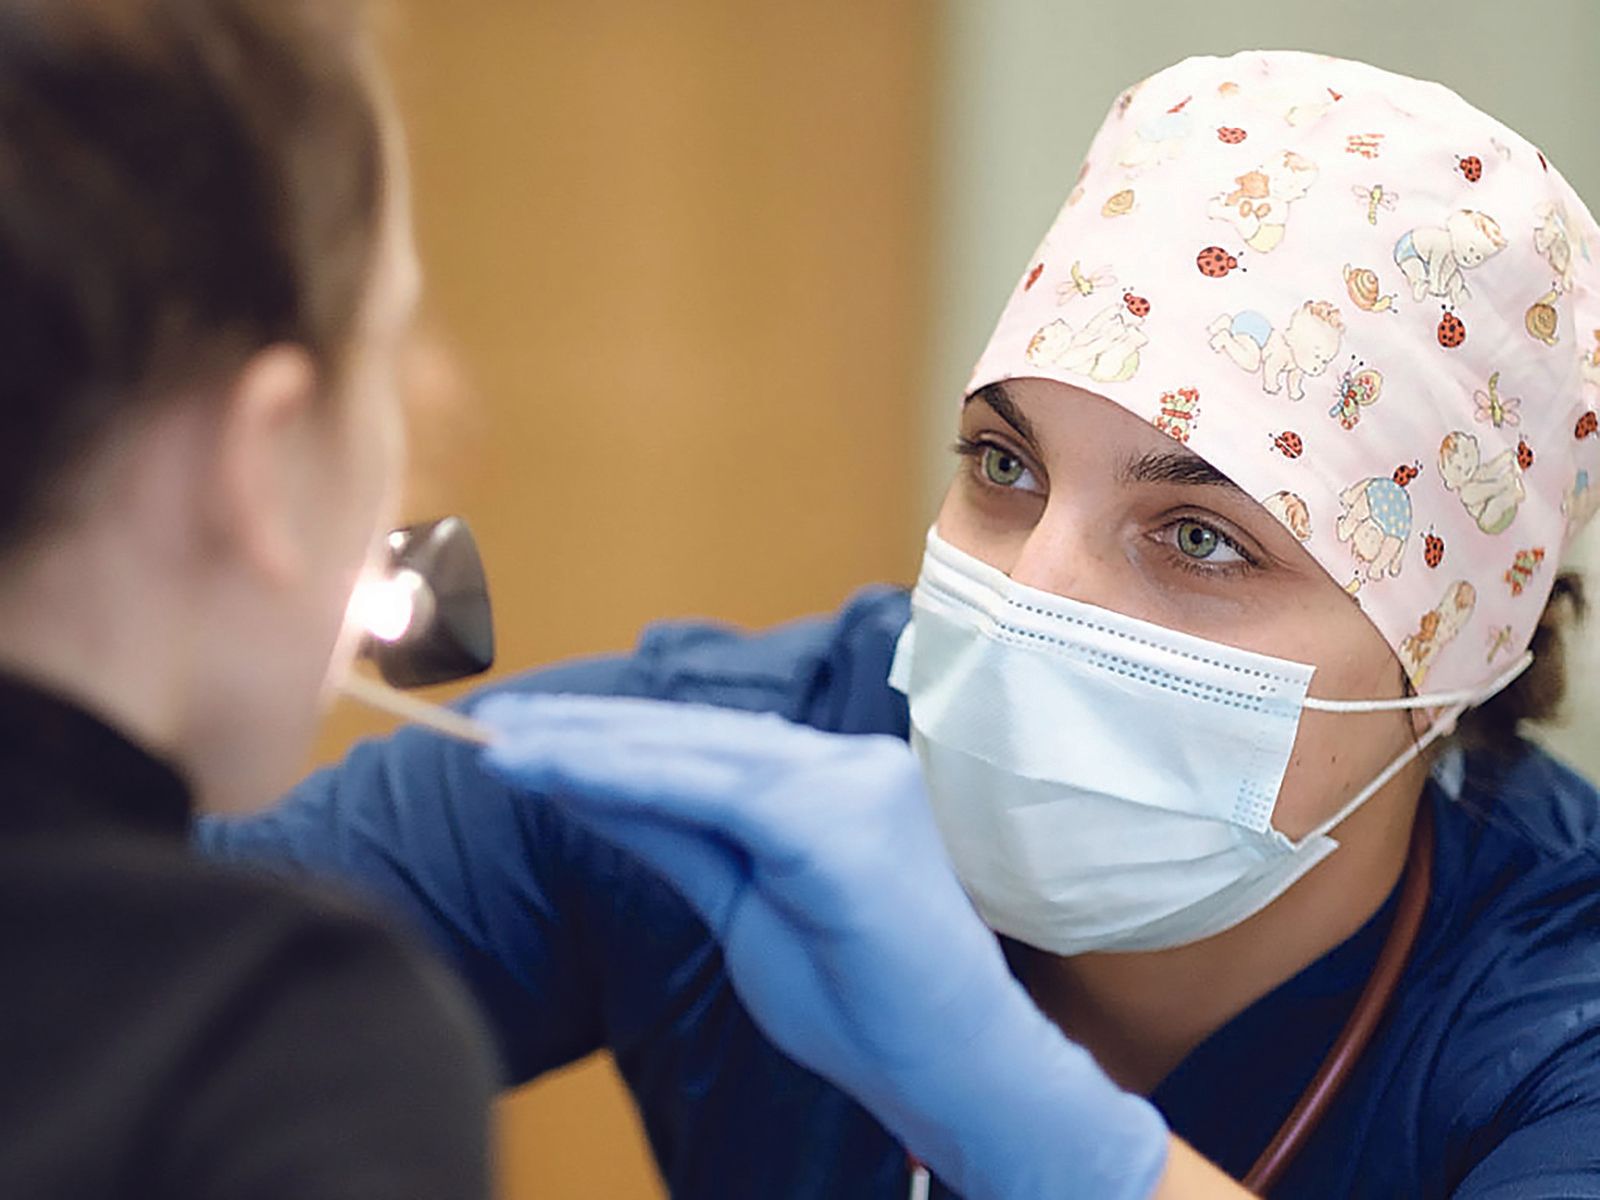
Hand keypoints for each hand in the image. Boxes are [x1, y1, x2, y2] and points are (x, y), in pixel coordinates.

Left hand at [476, 694, 1167, 1199]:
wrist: (951, 1069)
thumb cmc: (860, 1001)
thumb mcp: (742, 904)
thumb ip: (675, 838)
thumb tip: (587, 788)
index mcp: (832, 781)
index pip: (705, 746)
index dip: (611, 738)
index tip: (524, 740)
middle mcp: (846, 763)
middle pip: (692, 736)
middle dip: (583, 731)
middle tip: (490, 724)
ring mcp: (850, 782)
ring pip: (692, 752)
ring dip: (586, 747)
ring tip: (500, 745)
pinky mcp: (839, 820)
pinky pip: (709, 791)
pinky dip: (623, 778)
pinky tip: (552, 771)